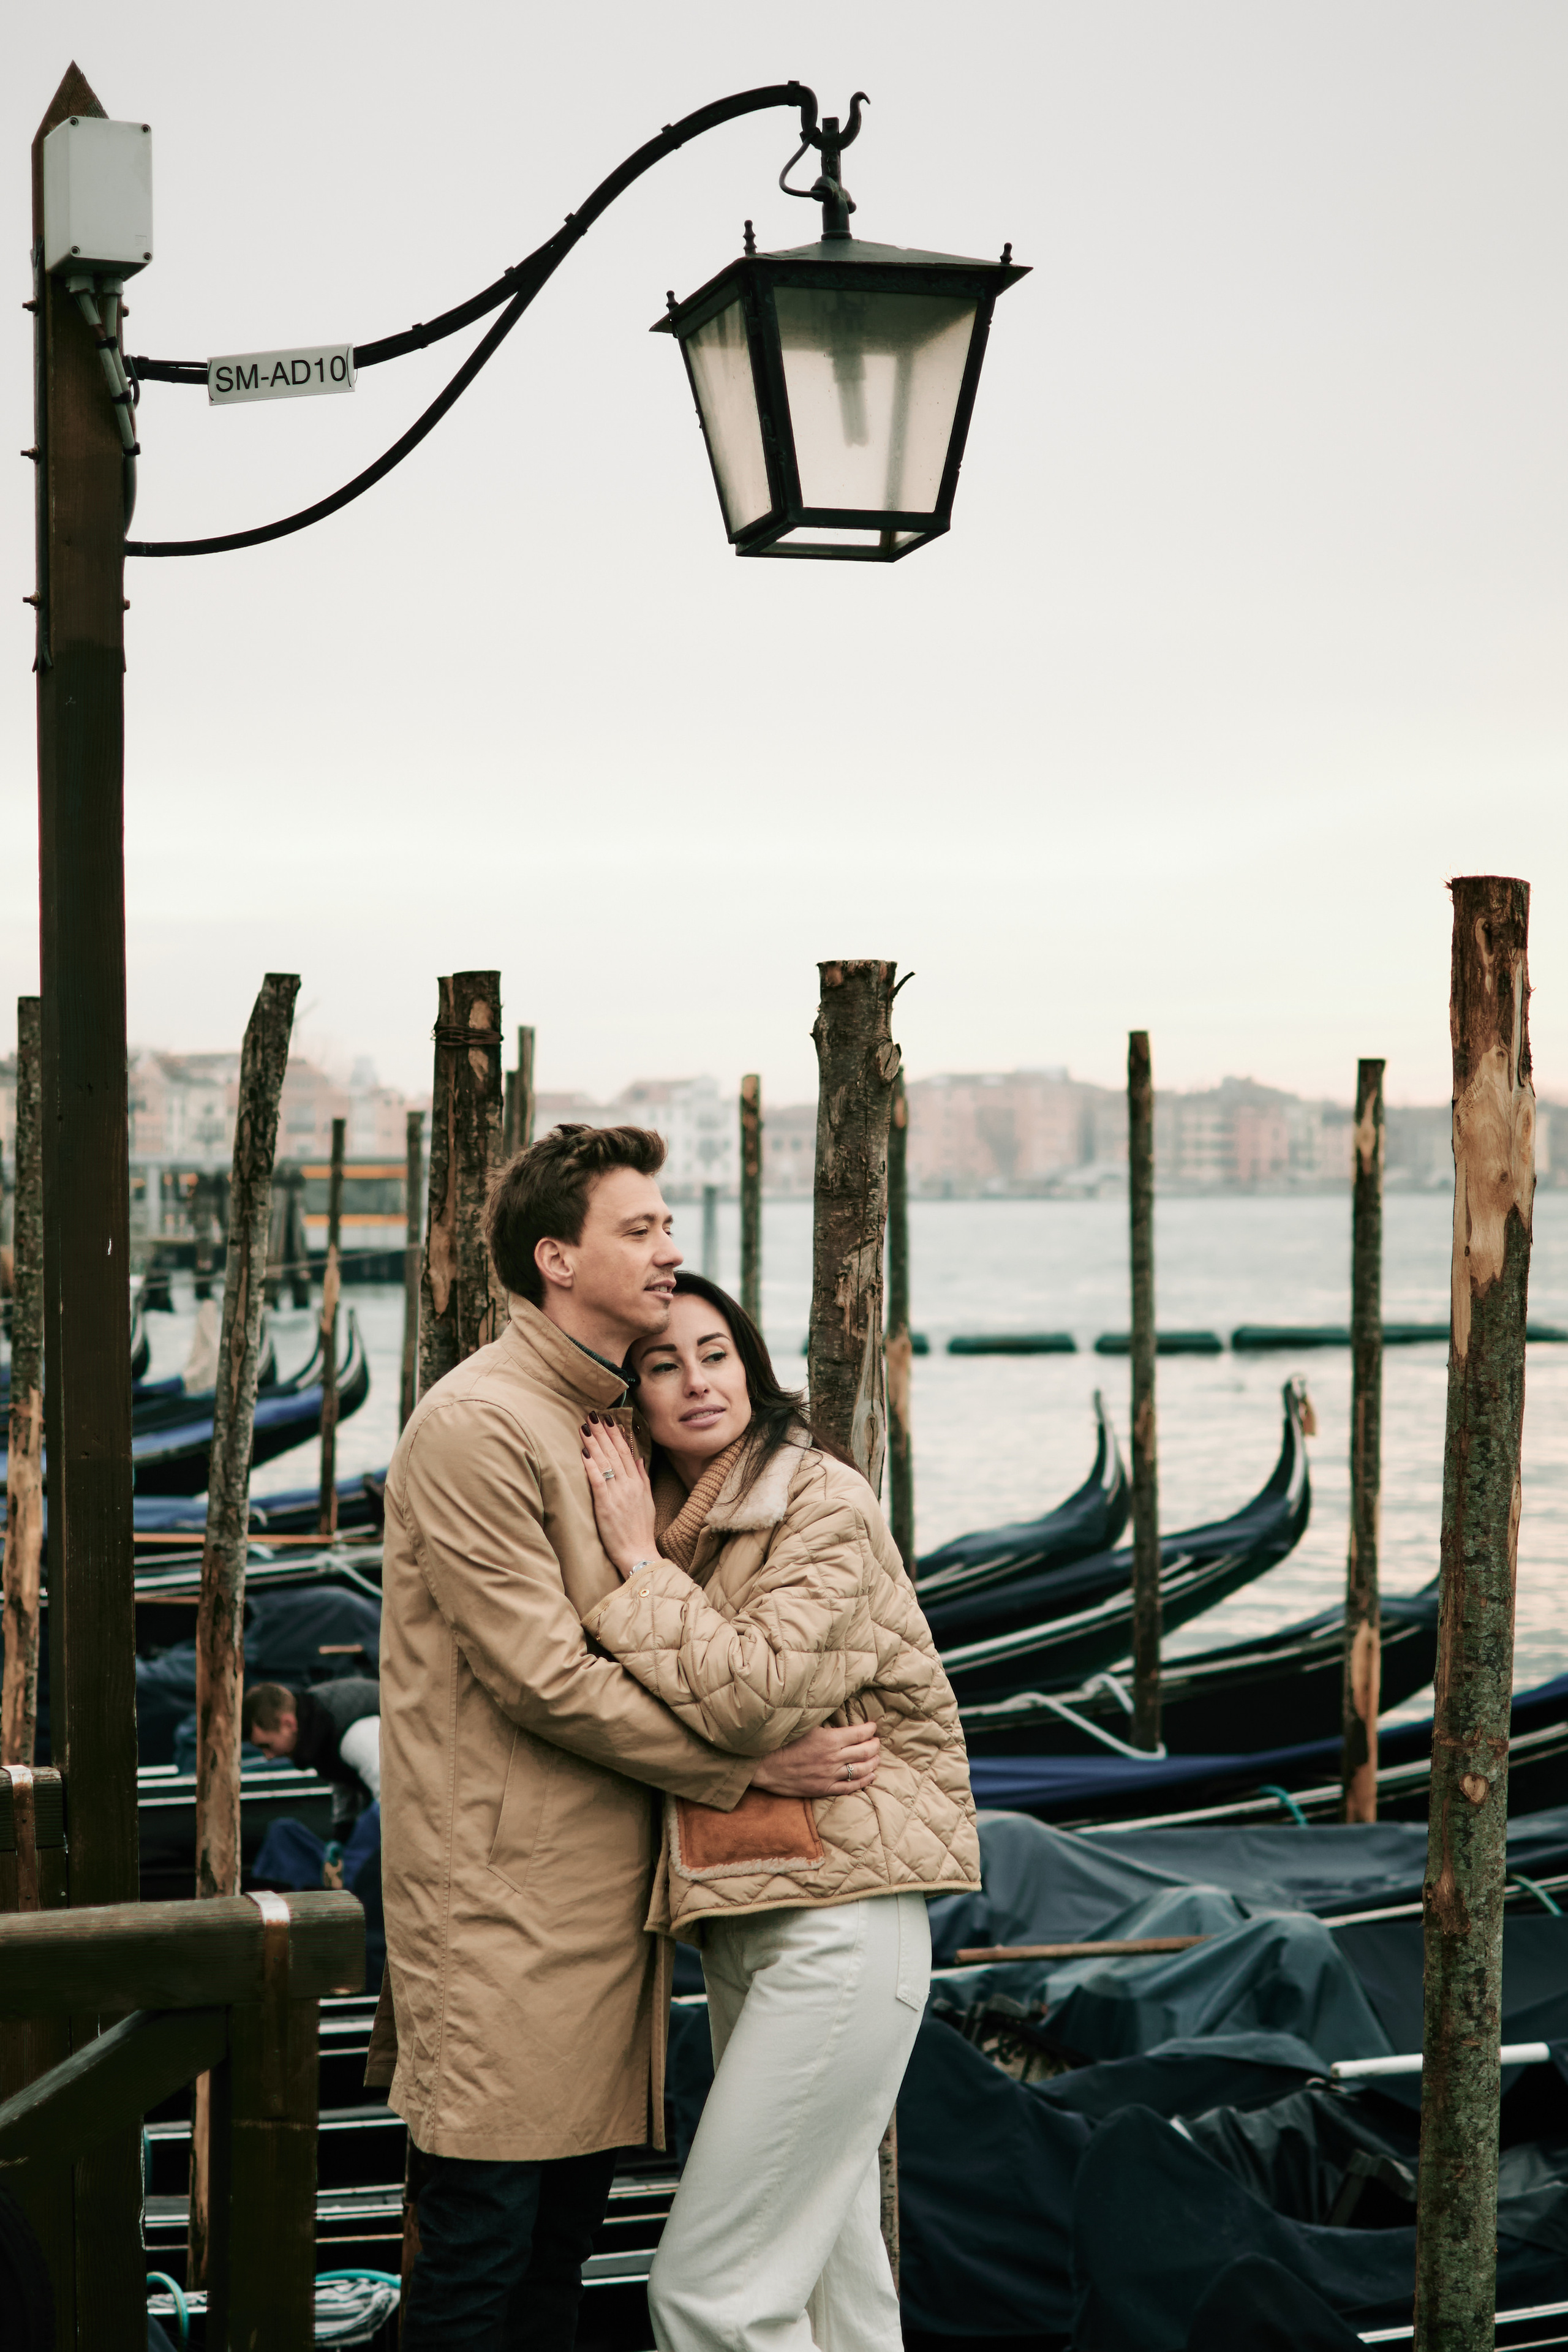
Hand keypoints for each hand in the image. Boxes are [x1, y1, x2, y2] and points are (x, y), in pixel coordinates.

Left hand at [581, 1415, 658, 1574]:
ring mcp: (618, 1494)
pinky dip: (590, 1465)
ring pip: (605, 1462)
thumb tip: (638, 1457)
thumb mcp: (647, 1501)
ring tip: (584, 1427)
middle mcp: (629, 1485)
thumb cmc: (641, 1530)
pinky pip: (597, 1481)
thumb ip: (642, 1477)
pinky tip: (583, 1452)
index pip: (626, 1452)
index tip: (609, 1419)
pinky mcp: (606, 1505)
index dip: (616, 1434)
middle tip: (592, 1415)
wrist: (639, 1553)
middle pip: (614, 1452)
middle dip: (602, 1432)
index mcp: (638, 1483)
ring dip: (594, 1443)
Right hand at [752, 1720, 880, 1798]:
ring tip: (876, 1758)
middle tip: (876, 1741)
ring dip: (873, 1763)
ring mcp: (830, 1776)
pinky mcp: (824, 1789)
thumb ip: (823, 1721)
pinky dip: (864, 1782)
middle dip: (874, 1745)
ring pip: (861, 1770)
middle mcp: (833, 1758)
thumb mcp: (804, 1725)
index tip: (873, 1726)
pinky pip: (850, 1787)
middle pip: (865, 1752)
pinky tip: (870, 1777)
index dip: (870, 1729)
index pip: (860, 1734)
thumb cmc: (782, 1742)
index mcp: (830, 1739)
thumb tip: (836, 1714)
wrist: (765, 1766)